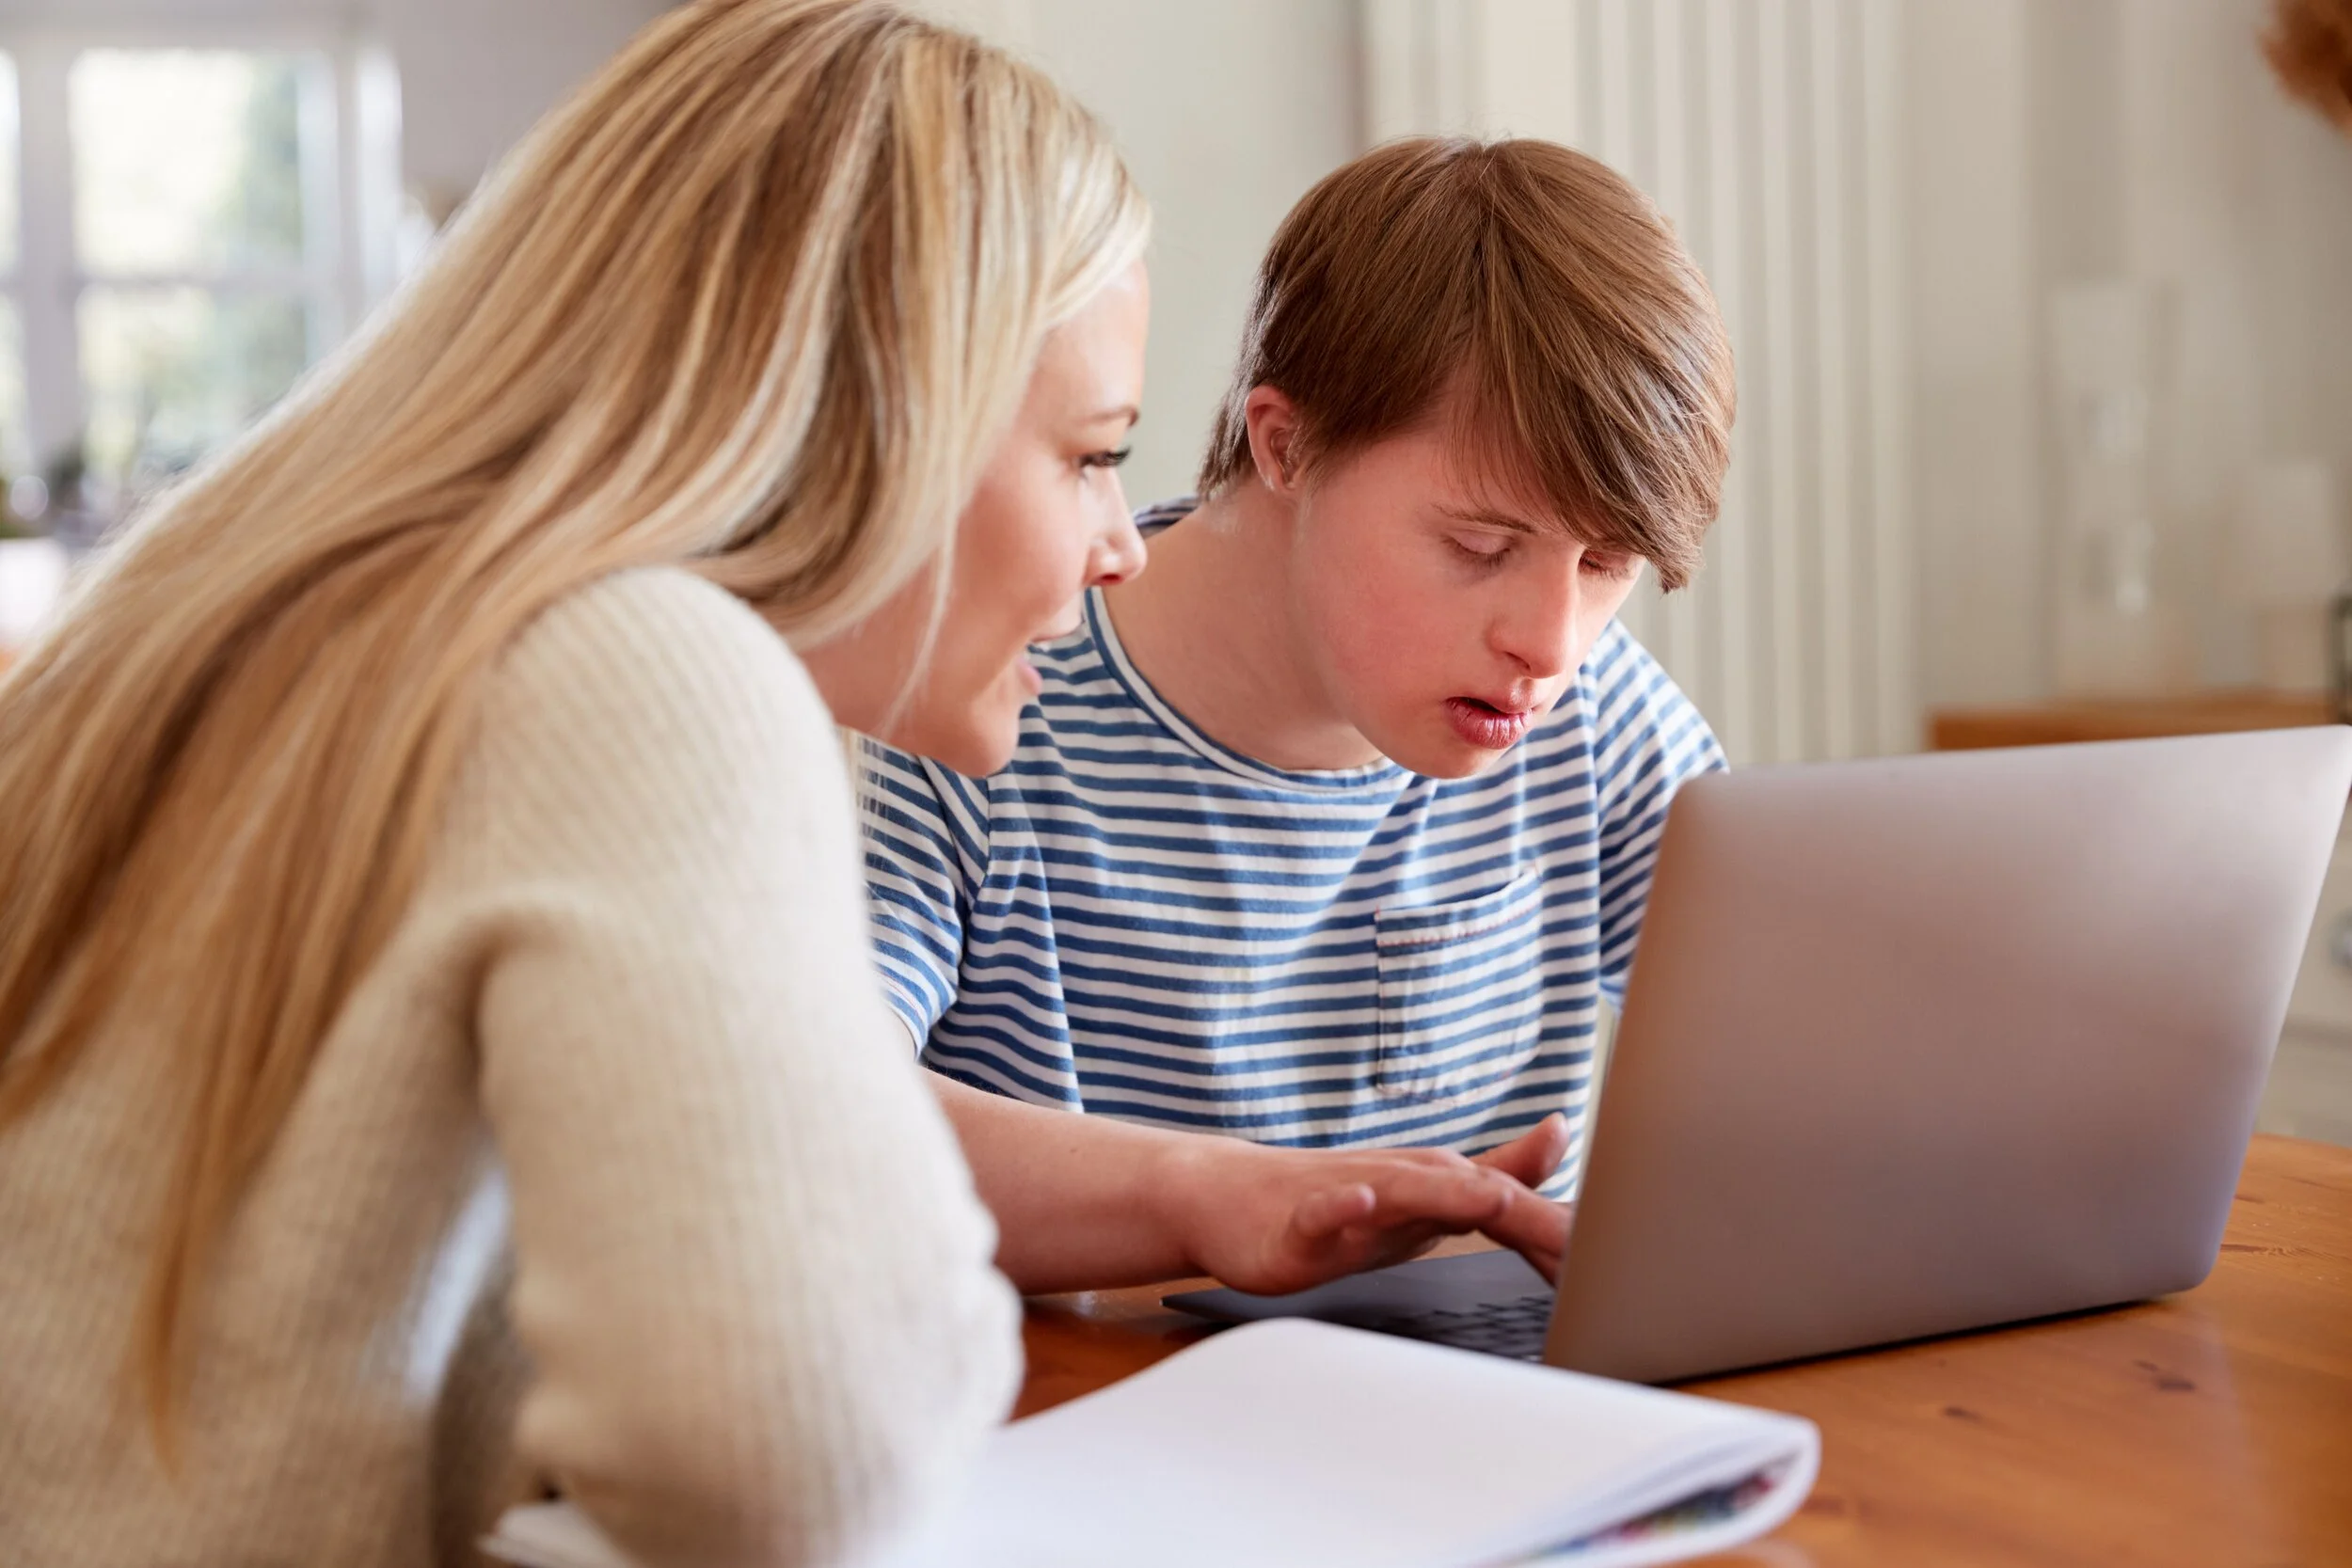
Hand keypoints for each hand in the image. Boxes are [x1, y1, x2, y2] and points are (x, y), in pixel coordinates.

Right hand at [1153, 1115, 1576, 1297]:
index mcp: (1437, 1180)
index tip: (1618, 1264)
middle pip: (1472, 1191)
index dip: (1563, 1233)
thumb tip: (1561, 1131)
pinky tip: (1360, 1203)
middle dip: (1531, 1217)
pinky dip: (1341, 1207)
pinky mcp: (1297, 1221)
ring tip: (1491, 1202)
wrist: (1229, 1195)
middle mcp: (1402, 1179)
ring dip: (1448, 1193)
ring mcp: (1349, 1196)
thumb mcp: (1427, 1189)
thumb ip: (1496, 1166)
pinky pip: (1320, 1213)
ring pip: (1403, 1190)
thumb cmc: (1334, 1196)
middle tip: (1583, 1247)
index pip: (1514, 1203)